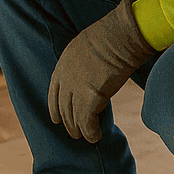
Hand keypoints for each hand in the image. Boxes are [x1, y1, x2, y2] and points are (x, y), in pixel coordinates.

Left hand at [49, 0, 156, 142]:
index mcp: (63, 64)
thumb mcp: (87, 46)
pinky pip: (87, 122)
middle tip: (74, 133)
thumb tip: (92, 71)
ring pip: (73, 117)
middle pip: (63, 107)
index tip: (56, 119)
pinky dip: (91, 132)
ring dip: (79, 130)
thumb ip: (83, 62)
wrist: (120, 35)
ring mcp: (76, 88)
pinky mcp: (90, 98)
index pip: (53, 92)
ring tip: (86, 138)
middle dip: (68, 122)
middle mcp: (65, 78)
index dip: (54, 108)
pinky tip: (96, 137)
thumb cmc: (112, 36)